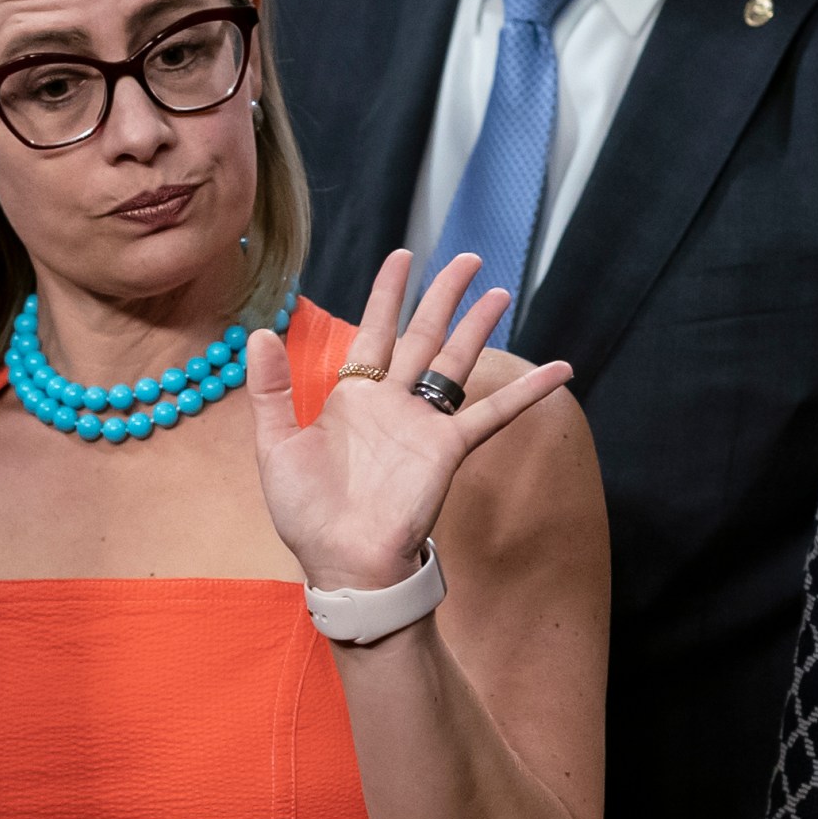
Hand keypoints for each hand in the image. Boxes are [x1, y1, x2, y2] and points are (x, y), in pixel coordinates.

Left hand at [247, 250, 574, 592]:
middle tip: (469, 259)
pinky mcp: (448, 448)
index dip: (388, 295)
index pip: (374, 331)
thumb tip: (258, 333)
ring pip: (456, 362)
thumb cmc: (307, 513)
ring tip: (500, 292)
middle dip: (444, 296)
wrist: (342, 561)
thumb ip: (271, 390)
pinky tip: (558, 370)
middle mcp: (392, 403)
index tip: (403, 257)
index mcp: (352, 398)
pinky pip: (493, 413)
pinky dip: (526, 392)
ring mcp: (423, 424)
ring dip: (478, 327)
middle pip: (424, 335)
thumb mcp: (275, 446)